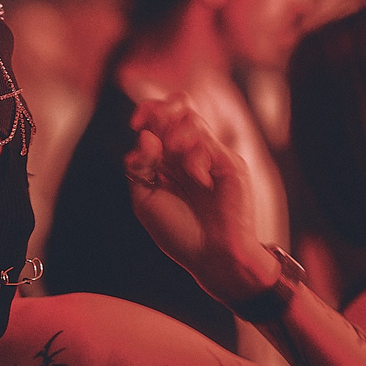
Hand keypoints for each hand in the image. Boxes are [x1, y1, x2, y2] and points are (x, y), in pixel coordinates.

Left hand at [124, 98, 276, 305]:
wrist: (212, 258)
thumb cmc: (179, 233)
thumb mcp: (146, 201)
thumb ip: (140, 168)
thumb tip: (146, 135)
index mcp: (167, 160)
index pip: (158, 120)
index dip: (147, 111)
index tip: (135, 124)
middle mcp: (188, 154)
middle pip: (179, 108)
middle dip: (163, 109)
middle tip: (152, 124)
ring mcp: (210, 157)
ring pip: (193, 119)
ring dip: (176, 131)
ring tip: (172, 153)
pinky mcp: (229, 165)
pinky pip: (209, 143)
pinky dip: (196, 156)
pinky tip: (198, 179)